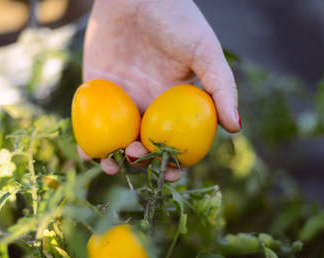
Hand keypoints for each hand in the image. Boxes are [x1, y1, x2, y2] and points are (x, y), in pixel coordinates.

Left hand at [80, 0, 239, 179]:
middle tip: (133, 161)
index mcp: (175, 104)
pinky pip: (91, 122)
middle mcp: (149, 106)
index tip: (170, 175)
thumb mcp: (205, 50)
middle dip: (139, 164)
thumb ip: (222, 86)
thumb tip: (236, 127)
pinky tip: (87, 151)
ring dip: (111, 159)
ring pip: (116, 140)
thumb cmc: (176, 18)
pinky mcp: (96, 90)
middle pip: (143, 147)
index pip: (176, 141)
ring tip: (107, 164)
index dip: (175, 163)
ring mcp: (122, 100)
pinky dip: (88, 140)